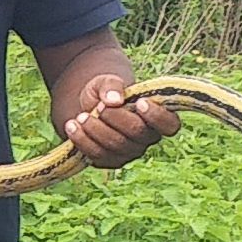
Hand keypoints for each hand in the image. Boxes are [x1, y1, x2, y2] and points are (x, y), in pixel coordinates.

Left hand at [62, 79, 178, 168]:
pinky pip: (97, 156)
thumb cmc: (106, 92)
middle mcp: (147, 138)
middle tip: (99, 106)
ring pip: (116, 146)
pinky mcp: (110, 160)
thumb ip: (111, 85)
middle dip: (115, 118)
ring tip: (80, 115)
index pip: (170, 124)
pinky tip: (72, 126)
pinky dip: (82, 140)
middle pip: (137, 133)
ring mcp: (129, 152)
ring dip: (95, 129)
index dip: (157, 116)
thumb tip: (114, 100)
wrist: (88, 105)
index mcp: (157, 117)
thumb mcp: (107, 81)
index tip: (140, 102)